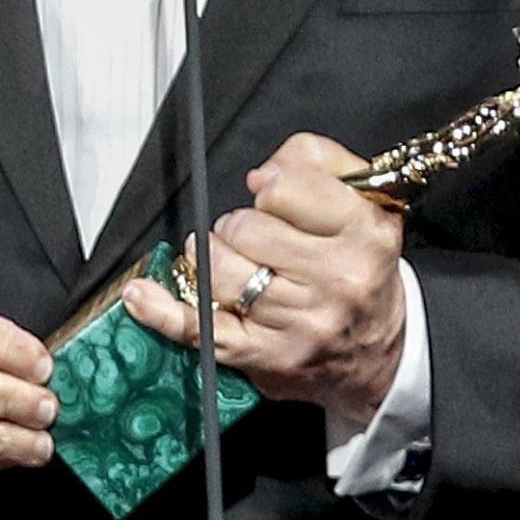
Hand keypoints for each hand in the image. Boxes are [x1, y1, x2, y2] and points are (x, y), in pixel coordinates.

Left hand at [120, 133, 405, 421]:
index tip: (276, 199)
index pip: (286, 188)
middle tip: (261, 241)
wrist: (378, 356)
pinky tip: (141, 296)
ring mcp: (299, 324)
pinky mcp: (266, 357)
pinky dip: (162, 312)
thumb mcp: (363, 202)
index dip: (273, 189)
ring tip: (233, 262)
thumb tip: (259, 175)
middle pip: (246, 228)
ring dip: (214, 259)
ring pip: (220, 271)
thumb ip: (313, 162)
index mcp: (365, 234)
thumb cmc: (361, 271)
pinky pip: (200, 328)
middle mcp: (337, 281)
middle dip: (241, 227)